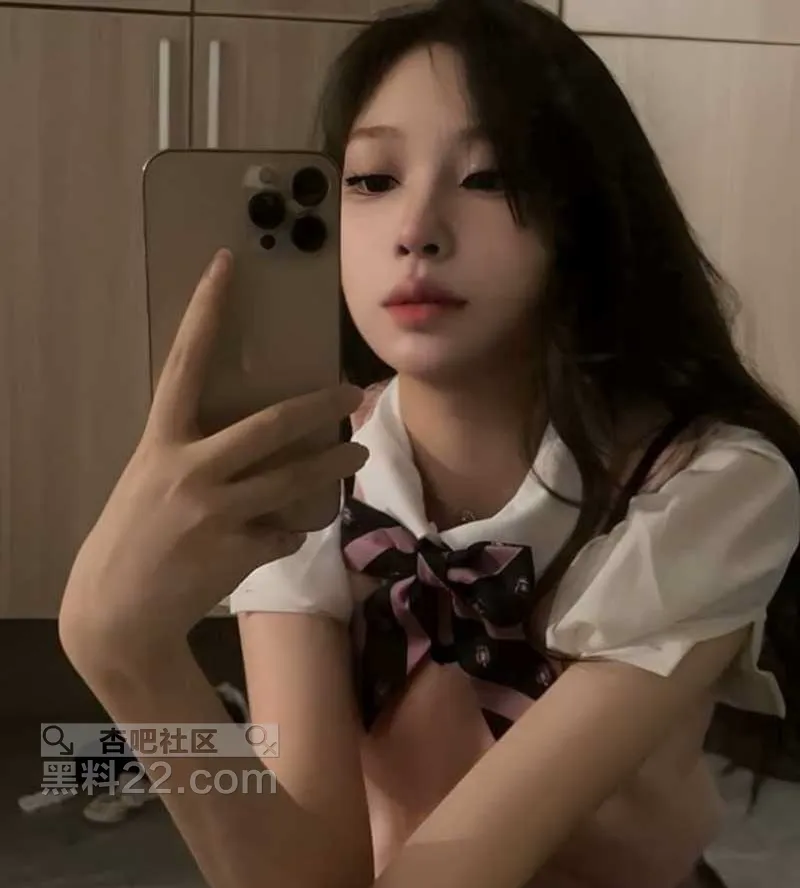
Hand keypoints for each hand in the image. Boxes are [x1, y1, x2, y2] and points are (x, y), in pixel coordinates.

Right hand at [58, 248, 366, 674]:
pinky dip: (290, 532)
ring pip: (295, 481)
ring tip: (357, 453)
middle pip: (271, 426)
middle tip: (353, 390)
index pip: (186, 363)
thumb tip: (259, 441)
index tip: (227, 264)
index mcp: (161, 442)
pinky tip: (283, 535)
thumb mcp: (153, 480)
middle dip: (321, 406)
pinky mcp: (237, 552)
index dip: (207, 311)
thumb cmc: (135, 535)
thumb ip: (197, 454)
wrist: (117, 613)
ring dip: (334, 466)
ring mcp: (215, 513)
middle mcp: (189, 470)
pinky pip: (285, 532)